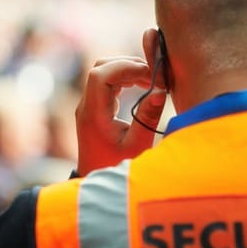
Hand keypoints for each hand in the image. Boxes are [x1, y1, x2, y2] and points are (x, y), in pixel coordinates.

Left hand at [75, 31, 166, 175]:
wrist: (97, 182)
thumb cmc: (117, 167)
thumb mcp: (137, 146)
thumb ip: (147, 118)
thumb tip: (160, 92)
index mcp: (93, 113)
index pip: (101, 74)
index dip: (125, 67)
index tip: (150, 75)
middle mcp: (87, 105)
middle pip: (101, 67)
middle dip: (128, 65)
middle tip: (154, 76)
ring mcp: (89, 105)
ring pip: (103, 71)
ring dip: (127, 70)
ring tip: (151, 80)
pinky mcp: (95, 107)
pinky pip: (107, 82)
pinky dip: (125, 78)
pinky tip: (142, 86)